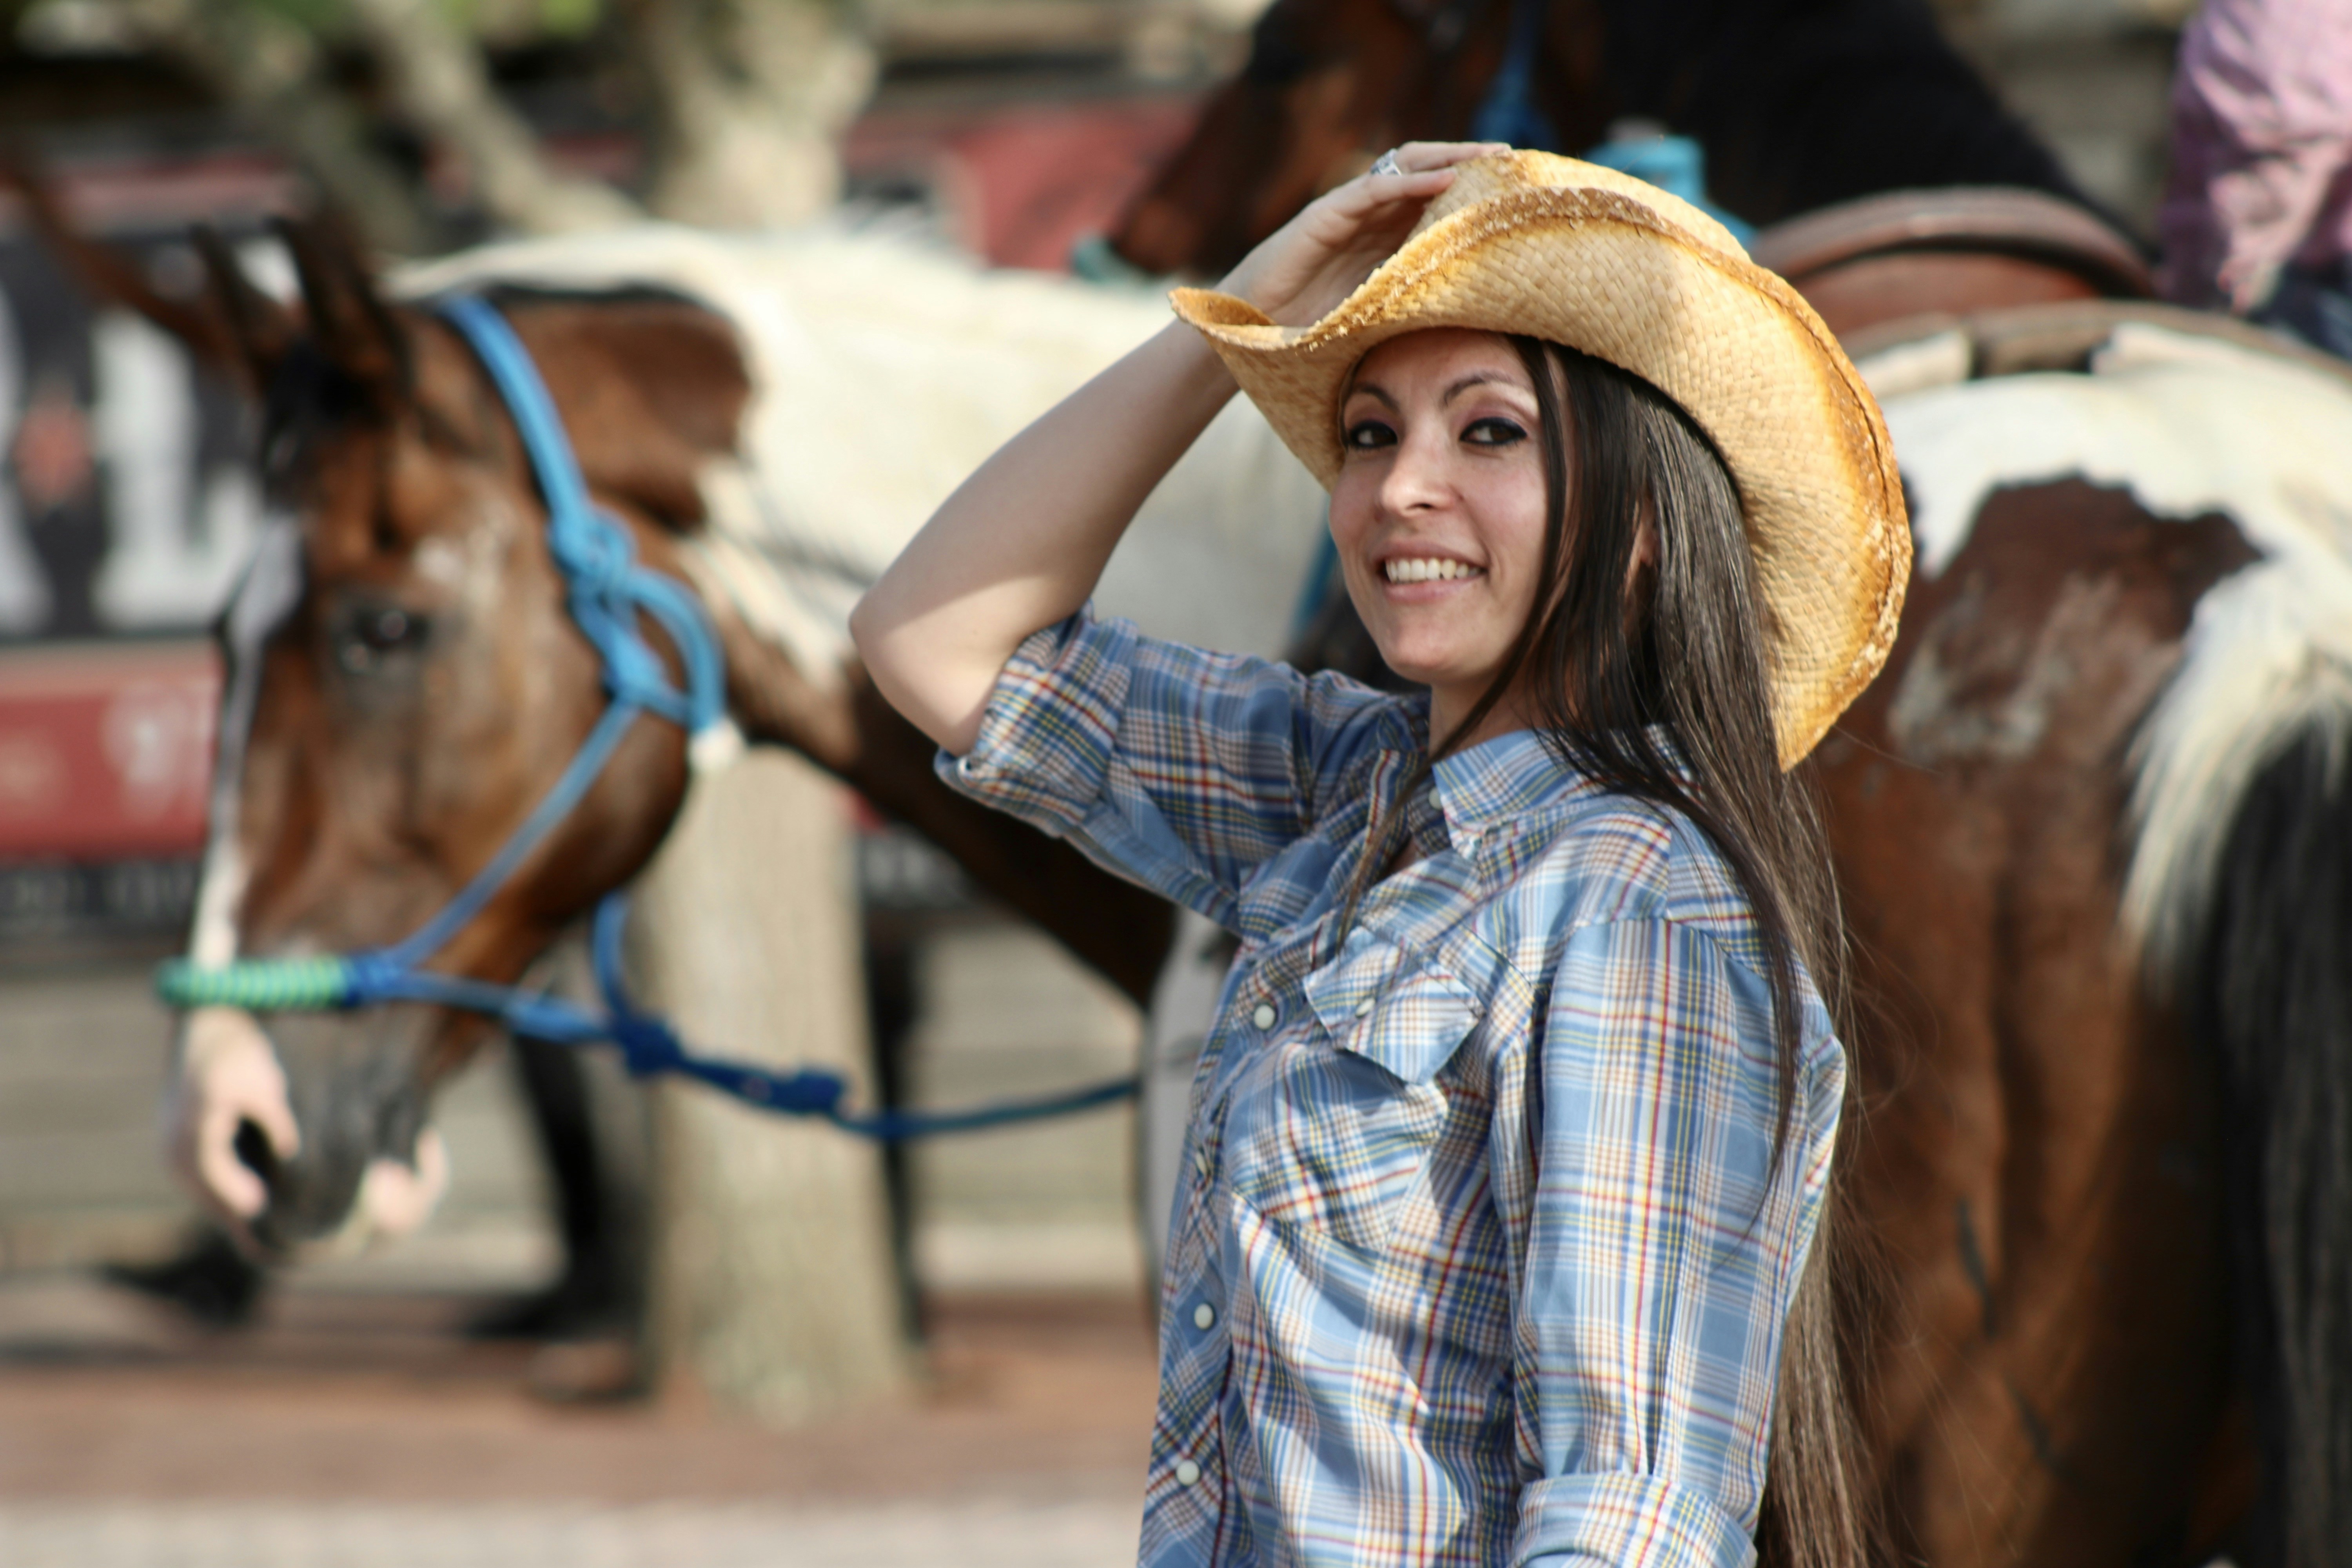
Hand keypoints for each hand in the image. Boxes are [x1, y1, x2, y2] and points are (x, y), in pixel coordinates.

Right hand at [1216, 142, 1506, 326]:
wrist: (1253, 331)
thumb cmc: (1310, 328)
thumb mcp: (1378, 311)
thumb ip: (1413, 296)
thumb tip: (1473, 311)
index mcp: (1382, 235)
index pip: (1433, 195)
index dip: (1471, 187)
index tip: (1512, 189)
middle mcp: (1367, 216)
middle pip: (1426, 171)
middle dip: (1468, 161)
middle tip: (1510, 161)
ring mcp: (1346, 211)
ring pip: (1403, 169)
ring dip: (1448, 159)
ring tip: (1487, 159)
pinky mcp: (1324, 217)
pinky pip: (1371, 190)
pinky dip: (1409, 182)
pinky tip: (1443, 179)